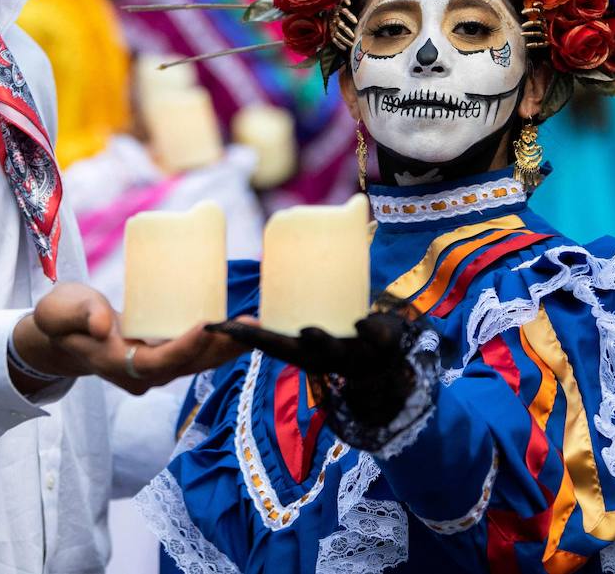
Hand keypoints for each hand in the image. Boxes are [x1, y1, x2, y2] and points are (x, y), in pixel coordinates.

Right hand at [14, 283, 244, 394]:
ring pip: (196, 363)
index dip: (183, 348)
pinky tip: (240, 329)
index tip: (207, 325)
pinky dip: (218, 343)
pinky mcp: (163, 357)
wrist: (63, 335)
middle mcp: (140, 374)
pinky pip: (195, 355)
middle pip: (186, 366)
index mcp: (116, 364)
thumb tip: (104, 326)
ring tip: (255, 327)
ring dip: (226, 348)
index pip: (156, 363)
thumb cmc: (61, 319)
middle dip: (219, 349)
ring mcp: (153, 369)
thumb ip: (80, 314)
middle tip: (248, 326)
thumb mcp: (60, 310)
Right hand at [209, 300, 434, 443]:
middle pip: (298, 353)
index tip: (216, 325)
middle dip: (276, 343)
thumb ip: (303, 296)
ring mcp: (353, 354)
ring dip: (319, 342)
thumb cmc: (350, 335)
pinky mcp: (381, 345)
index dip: (242, 336)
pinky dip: (368, 331)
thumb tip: (276, 252)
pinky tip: (364, 323)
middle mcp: (325, 357)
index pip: (270, 343)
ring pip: (334, 350)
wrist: (399, 361)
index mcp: (306, 351)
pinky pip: (375, 339)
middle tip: (254, 329)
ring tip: (308, 330)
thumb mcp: (322, 324)